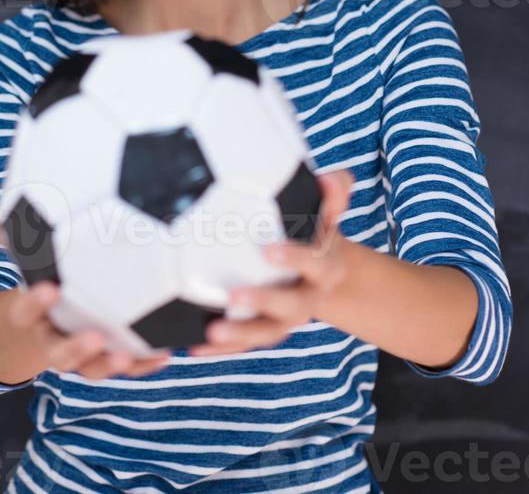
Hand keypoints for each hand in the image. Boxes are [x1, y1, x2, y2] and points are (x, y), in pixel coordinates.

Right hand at [0, 207, 170, 378]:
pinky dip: (144, 362)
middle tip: (95, 337)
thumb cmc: (42, 283)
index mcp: (33, 317)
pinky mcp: (106, 359)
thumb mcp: (26, 263)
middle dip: (76, 348)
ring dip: (111, 363)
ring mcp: (81, 356)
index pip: (25, 314)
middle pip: (59, 355)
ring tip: (127, 356)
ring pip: (93, 368)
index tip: (50, 289)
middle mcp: (53, 341)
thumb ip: (10, 239)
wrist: (44, 328)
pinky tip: (164, 355)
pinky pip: (126, 366)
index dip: (34, 304)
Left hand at [188, 169, 354, 356]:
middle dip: (264, 302)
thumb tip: (330, 180)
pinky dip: (222, 349)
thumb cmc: (316, 230)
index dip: (295, 258)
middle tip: (234, 295)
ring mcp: (287, 318)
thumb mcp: (328, 210)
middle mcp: (309, 297)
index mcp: (326, 267)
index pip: (315, 263)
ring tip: (212, 330)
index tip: (268, 251)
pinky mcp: (265, 329)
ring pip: (267, 332)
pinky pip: (245, 344)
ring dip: (240, 334)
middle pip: (293, 307)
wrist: (322, 271)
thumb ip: (335, 191)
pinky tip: (194, 345)